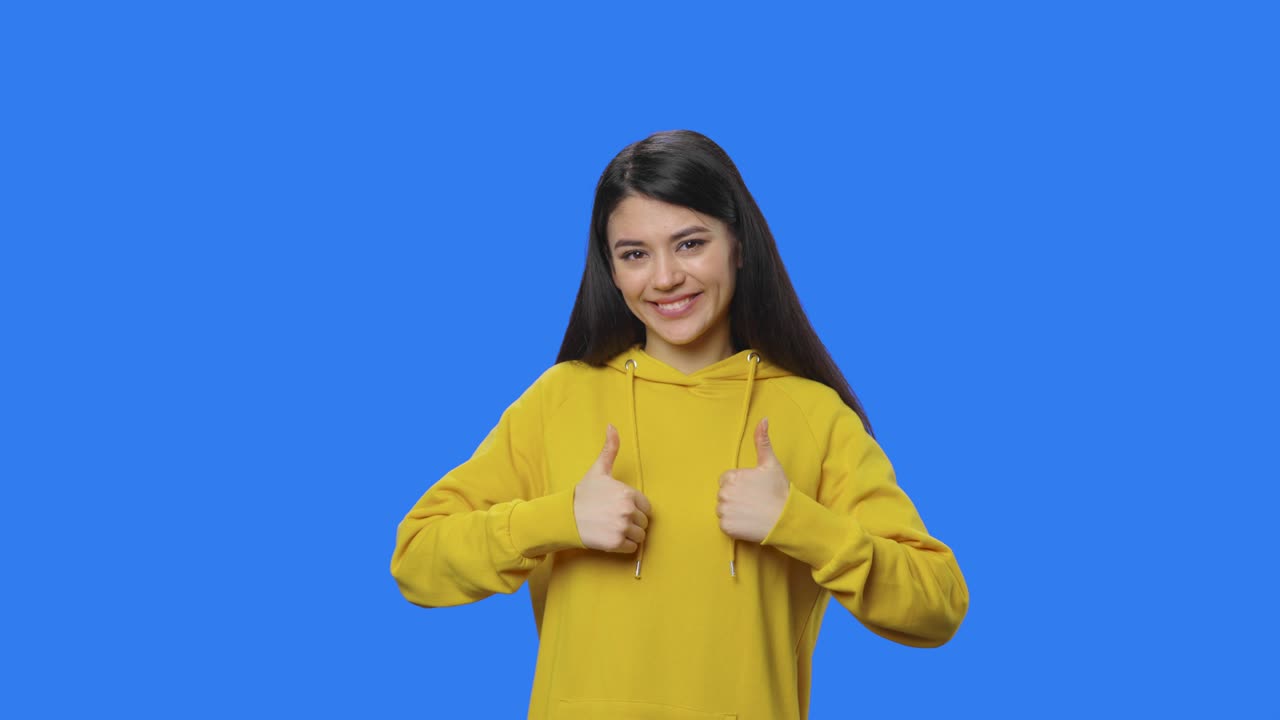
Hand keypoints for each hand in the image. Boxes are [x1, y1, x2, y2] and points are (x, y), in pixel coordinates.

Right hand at [573, 424, 652, 553]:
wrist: (565, 516)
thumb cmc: (584, 493)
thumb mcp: (599, 470)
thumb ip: (610, 449)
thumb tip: (612, 425)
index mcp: (628, 493)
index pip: (646, 507)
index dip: (635, 509)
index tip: (620, 508)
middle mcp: (627, 510)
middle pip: (644, 522)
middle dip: (632, 522)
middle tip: (614, 519)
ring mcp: (622, 527)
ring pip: (640, 536)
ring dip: (629, 535)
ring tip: (613, 528)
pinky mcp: (615, 543)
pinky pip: (632, 548)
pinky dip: (624, 546)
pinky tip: (611, 537)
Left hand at [717, 418, 789, 542]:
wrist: (785, 519)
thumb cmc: (778, 491)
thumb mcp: (770, 463)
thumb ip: (762, 441)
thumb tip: (763, 419)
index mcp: (732, 477)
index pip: (726, 480)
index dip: (740, 485)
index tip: (753, 490)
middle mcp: (724, 493)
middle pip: (723, 495)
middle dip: (735, 498)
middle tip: (754, 501)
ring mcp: (724, 511)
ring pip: (723, 509)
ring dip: (733, 512)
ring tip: (751, 512)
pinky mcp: (726, 527)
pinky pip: (724, 525)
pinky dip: (734, 525)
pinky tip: (748, 522)